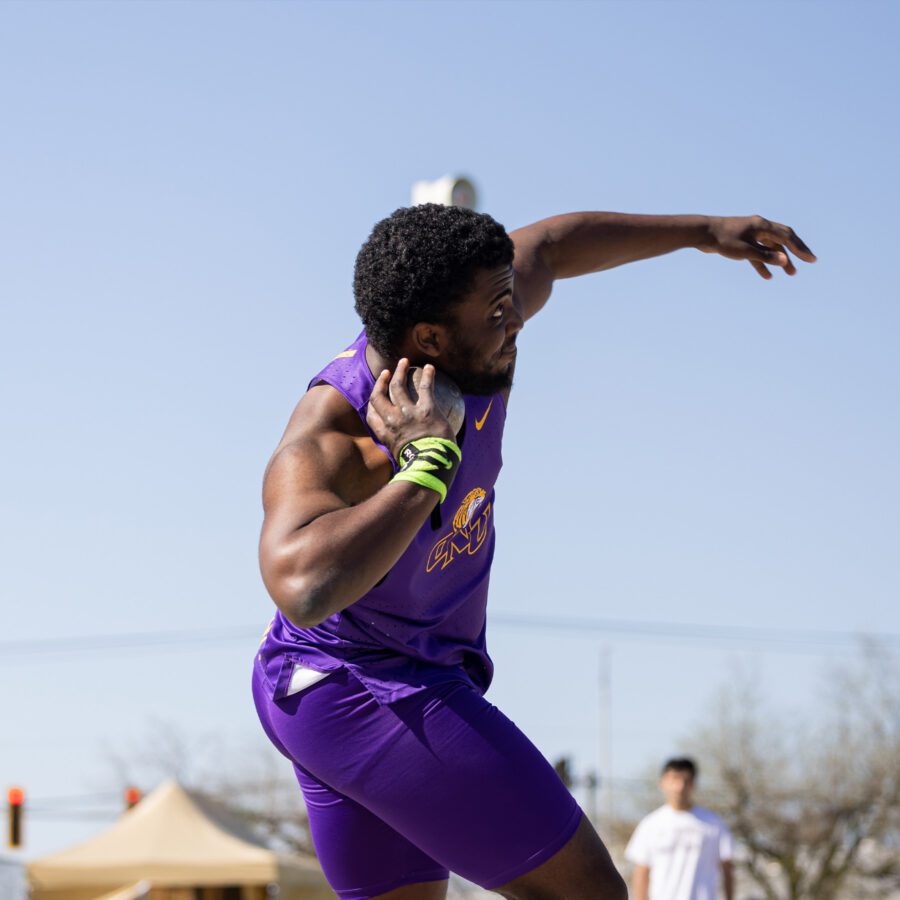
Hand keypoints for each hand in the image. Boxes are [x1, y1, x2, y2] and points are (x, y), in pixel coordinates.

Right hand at [366, 359, 455, 459]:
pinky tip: (430, 367)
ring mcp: (408, 413)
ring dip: (400, 371)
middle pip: (379, 396)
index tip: (376, 395)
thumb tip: (408, 454)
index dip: (372, 403)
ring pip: (398, 386)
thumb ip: (401, 449)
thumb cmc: (419, 467)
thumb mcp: (401, 459)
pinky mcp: (426, 409)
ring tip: (404, 362)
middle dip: (381, 382)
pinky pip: (425, 387)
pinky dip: (427, 375)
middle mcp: (392, 420)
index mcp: (385, 434)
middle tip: (386, 373)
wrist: (431, 465)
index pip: (371, 415)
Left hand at [700, 215, 816, 278]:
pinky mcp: (743, 242)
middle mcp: (759, 228)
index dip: (800, 248)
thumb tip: (785, 260)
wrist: (701, 234)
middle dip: (795, 252)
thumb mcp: (745, 251)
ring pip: (770, 247)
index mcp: (762, 226)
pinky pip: (757, 253)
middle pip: (782, 240)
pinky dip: (763, 263)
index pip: (787, 236)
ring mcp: (751, 234)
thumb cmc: (722, 240)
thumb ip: (765, 256)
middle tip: (806, 263)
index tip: (811, 259)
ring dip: (780, 260)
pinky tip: (767, 276)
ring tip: (790, 274)